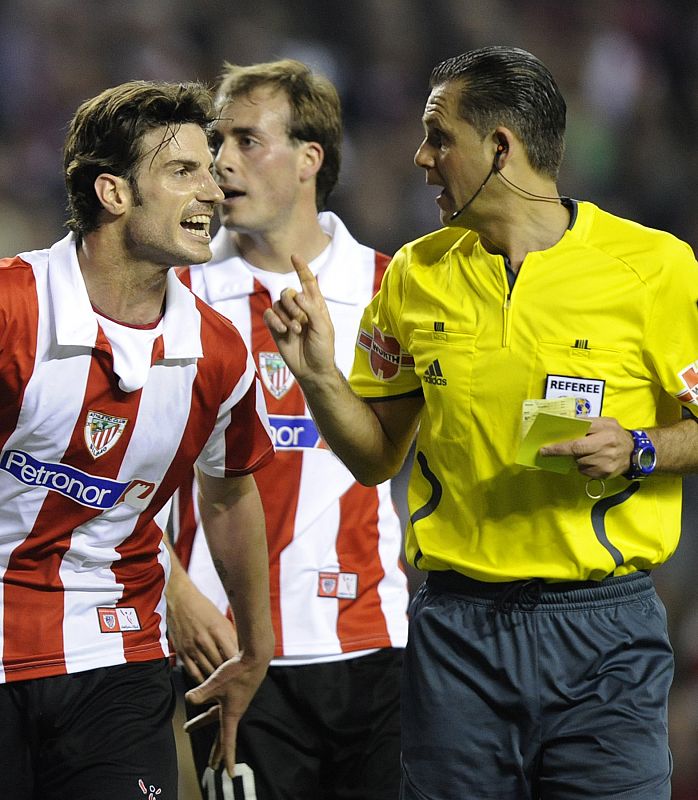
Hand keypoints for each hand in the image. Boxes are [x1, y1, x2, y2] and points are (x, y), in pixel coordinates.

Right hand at [166, 568, 237, 683]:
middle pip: (221, 666)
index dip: (240, 665)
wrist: (180, 600)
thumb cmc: (204, 608)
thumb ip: (231, 637)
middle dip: (229, 675)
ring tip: (224, 684)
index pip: (232, 655)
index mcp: (218, 630)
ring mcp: (192, 647)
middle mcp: (205, 640)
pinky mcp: (182, 652)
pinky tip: (208, 682)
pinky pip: (193, 673)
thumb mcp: (222, 620)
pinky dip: (202, 680)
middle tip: (237, 681)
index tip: (245, 670)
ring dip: (216, 680)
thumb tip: (242, 652)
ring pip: (207, 672)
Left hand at [184, 649, 269, 777]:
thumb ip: (201, 693)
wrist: (254, 657)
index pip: (228, 742)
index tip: (229, 774)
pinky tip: (202, 703)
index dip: (227, 758)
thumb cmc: (237, 672)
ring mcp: (235, 702)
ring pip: (216, 719)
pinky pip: (219, 707)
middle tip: (211, 766)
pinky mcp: (234, 692)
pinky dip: (209, 711)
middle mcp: (234, 711)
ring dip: (202, 724)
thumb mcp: (216, 683)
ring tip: (188, 728)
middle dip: (216, 750)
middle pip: (222, 736)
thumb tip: (188, 699)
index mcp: (231, 715)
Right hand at [263, 254, 336, 381]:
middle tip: (301, 321)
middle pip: (288, 292)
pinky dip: (275, 321)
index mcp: (315, 305)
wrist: (312, 369)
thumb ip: (312, 308)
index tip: (294, 256)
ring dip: (286, 316)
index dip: (301, 269)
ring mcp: (287, 317)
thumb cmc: (323, 348)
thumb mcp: (324, 327)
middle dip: (292, 304)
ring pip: (278, 303)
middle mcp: (300, 308)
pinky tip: (283, 331)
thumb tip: (297, 293)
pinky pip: (269, 314)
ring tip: (295, 330)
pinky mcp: (276, 327)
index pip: (307, 282)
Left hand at [539, 417, 633, 478]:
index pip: (578, 439)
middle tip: (546, 452)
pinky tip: (591, 460)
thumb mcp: (605, 422)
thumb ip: (588, 422)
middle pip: (577, 452)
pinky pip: (586, 471)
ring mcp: (606, 462)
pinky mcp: (605, 474)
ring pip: (579, 463)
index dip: (560, 445)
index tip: (545, 448)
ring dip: (575, 458)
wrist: (636, 452)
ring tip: (583, 452)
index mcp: (606, 431)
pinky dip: (583, 466)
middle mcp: (606, 447)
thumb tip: (566, 423)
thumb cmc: (616, 434)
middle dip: (559, 452)